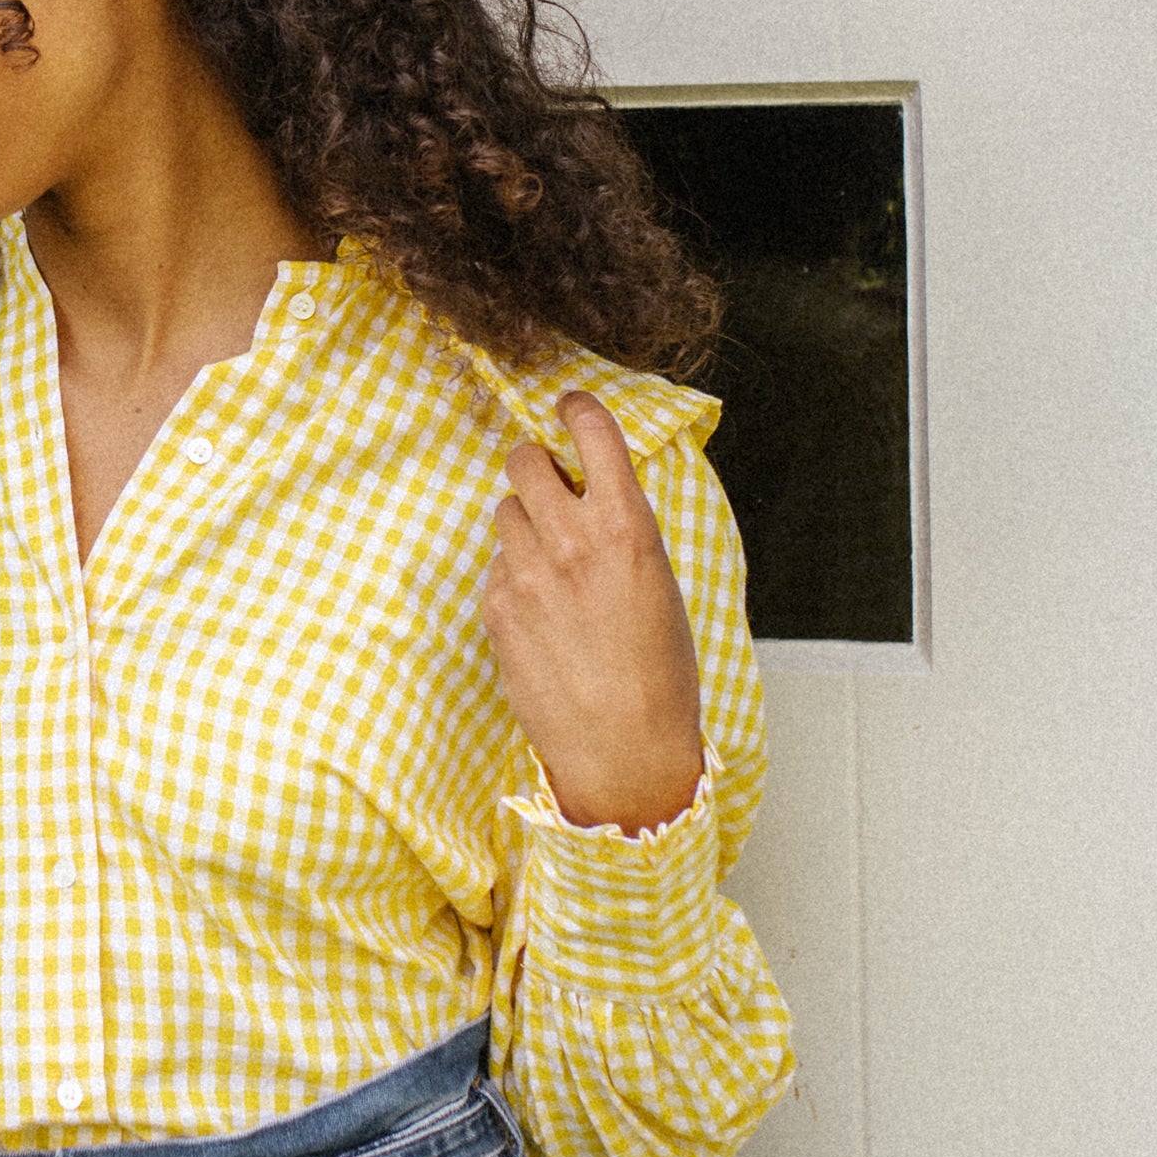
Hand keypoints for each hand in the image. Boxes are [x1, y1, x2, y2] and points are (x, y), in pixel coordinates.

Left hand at [482, 393, 705, 836]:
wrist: (624, 749)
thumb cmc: (658, 675)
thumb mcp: (660, 584)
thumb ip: (623, 531)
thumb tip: (596, 499)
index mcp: (626, 525)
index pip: (592, 431)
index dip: (577, 410)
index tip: (569, 407)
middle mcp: (570, 539)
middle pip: (524, 459)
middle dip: (536, 468)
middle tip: (552, 491)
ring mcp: (525, 574)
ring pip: (504, 511)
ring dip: (524, 525)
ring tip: (554, 569)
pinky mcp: (495, 608)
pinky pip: (495, 566)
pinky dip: (513, 577)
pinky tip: (542, 615)